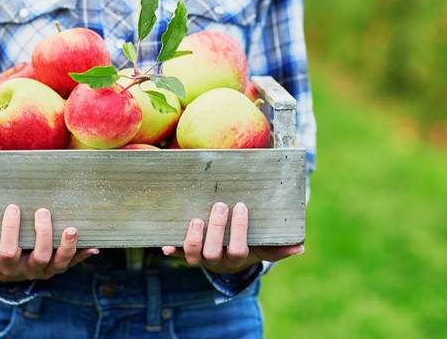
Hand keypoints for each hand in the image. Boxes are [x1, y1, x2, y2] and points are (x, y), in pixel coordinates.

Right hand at [0, 205, 97, 281]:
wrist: (14, 269)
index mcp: (8, 265)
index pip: (8, 252)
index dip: (10, 233)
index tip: (12, 208)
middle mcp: (30, 270)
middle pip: (38, 257)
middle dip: (42, 235)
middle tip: (43, 212)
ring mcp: (48, 268)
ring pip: (60, 262)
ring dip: (67, 247)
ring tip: (71, 228)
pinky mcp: (63, 264)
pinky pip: (76, 261)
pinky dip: (85, 254)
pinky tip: (95, 245)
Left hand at [161, 202, 303, 273]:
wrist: (225, 254)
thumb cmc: (246, 243)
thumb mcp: (262, 246)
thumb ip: (278, 247)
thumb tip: (300, 247)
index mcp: (236, 258)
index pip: (239, 249)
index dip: (238, 230)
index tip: (240, 206)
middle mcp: (216, 260)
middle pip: (214, 252)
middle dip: (216, 229)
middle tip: (219, 206)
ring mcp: (198, 256)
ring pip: (192, 255)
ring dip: (192, 239)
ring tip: (195, 219)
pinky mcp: (183, 250)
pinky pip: (175, 252)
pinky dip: (170, 248)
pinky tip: (165, 243)